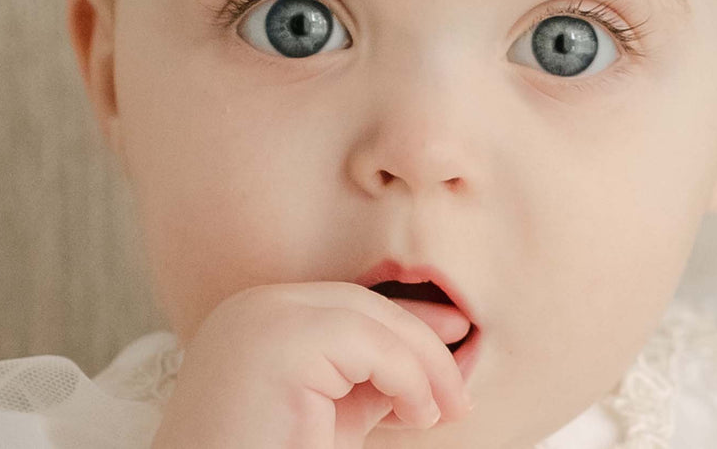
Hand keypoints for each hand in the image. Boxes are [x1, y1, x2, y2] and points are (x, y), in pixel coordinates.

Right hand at [150, 281, 473, 448]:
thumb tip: (430, 362)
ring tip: (442, 411)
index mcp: (260, 315)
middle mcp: (256, 305)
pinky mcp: (280, 343)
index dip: (406, 320)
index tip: (455, 336)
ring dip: (421, 364)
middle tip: (460, 390)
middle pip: (360, 304)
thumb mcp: (331, 413)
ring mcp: (264, 316)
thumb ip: (367, 380)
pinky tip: (418, 414)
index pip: (347, 304)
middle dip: (422, 340)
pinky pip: (367, 342)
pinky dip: (407, 376)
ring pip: (369, 318)